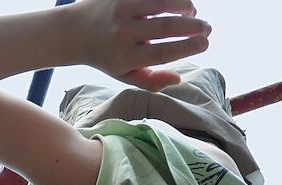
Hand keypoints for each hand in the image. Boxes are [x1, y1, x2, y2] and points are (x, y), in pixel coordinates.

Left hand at [72, 0, 211, 90]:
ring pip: (159, 3)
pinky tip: (178, 1)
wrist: (73, 31)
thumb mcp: (125, 75)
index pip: (162, 53)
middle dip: (192, 26)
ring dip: (183, 5)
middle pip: (164, 28)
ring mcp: (120, 9)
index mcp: (125, 57)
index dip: (187, 48)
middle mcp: (122, 33)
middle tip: (208, 27)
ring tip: (193, 11)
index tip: (205, 43)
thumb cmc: (106, 56)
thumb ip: (151, 80)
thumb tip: (178, 78)